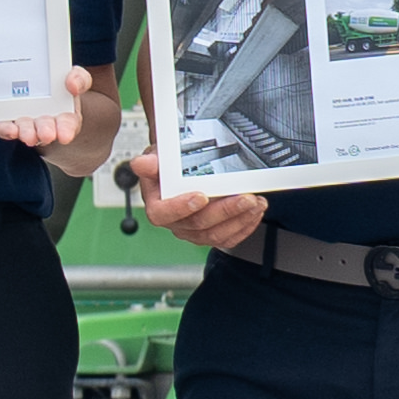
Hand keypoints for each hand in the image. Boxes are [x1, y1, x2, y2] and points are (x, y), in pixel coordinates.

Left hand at [0, 71, 118, 163]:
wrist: (39, 82)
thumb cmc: (61, 83)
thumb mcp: (76, 78)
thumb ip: (80, 79)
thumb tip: (72, 84)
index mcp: (66, 116)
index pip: (68, 125)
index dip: (66, 130)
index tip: (65, 135)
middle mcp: (45, 124)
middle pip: (45, 130)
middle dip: (46, 132)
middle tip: (46, 135)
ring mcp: (26, 123)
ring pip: (26, 131)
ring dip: (27, 133)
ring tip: (28, 136)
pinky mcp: (8, 121)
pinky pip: (6, 128)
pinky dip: (7, 130)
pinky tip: (9, 129)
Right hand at [138, 173, 268, 253]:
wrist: (180, 175)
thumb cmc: (168, 169)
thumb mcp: (156, 159)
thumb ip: (150, 162)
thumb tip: (142, 163)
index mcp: (158, 207)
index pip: (163, 214)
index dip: (182, 207)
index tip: (201, 197)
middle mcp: (176, 223)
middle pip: (198, 224)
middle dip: (225, 211)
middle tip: (244, 198)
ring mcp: (194, 232)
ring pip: (216, 234)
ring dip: (240, 220)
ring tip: (255, 203)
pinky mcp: (212, 235)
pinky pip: (228, 239)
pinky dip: (245, 227)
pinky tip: (254, 213)